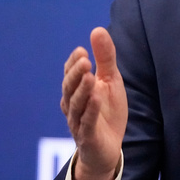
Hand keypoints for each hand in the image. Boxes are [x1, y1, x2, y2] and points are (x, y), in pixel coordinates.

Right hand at [61, 27, 127, 179]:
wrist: (108, 149)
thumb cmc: (107, 113)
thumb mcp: (110, 81)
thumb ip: (105, 57)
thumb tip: (97, 29)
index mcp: (77, 91)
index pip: (71, 74)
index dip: (74, 63)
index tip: (82, 50)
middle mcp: (73, 106)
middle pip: (70, 88)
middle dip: (76, 74)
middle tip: (85, 60)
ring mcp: (79, 122)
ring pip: (76, 105)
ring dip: (82, 90)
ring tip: (89, 75)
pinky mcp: (89, 137)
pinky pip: (88, 123)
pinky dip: (91, 110)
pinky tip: (97, 98)